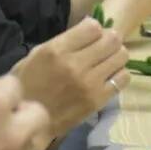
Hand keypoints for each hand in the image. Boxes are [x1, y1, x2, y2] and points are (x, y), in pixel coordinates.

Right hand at [10, 18, 129, 136]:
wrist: (28, 122)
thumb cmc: (27, 85)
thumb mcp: (37, 54)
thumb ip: (63, 41)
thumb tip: (90, 28)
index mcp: (56, 50)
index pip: (93, 27)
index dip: (94, 29)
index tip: (90, 36)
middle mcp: (75, 64)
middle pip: (112, 39)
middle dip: (109, 39)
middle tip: (103, 47)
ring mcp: (89, 83)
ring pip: (121, 56)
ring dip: (116, 55)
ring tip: (106, 61)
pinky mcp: (98, 100)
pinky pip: (123, 78)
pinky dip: (119, 74)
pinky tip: (108, 77)